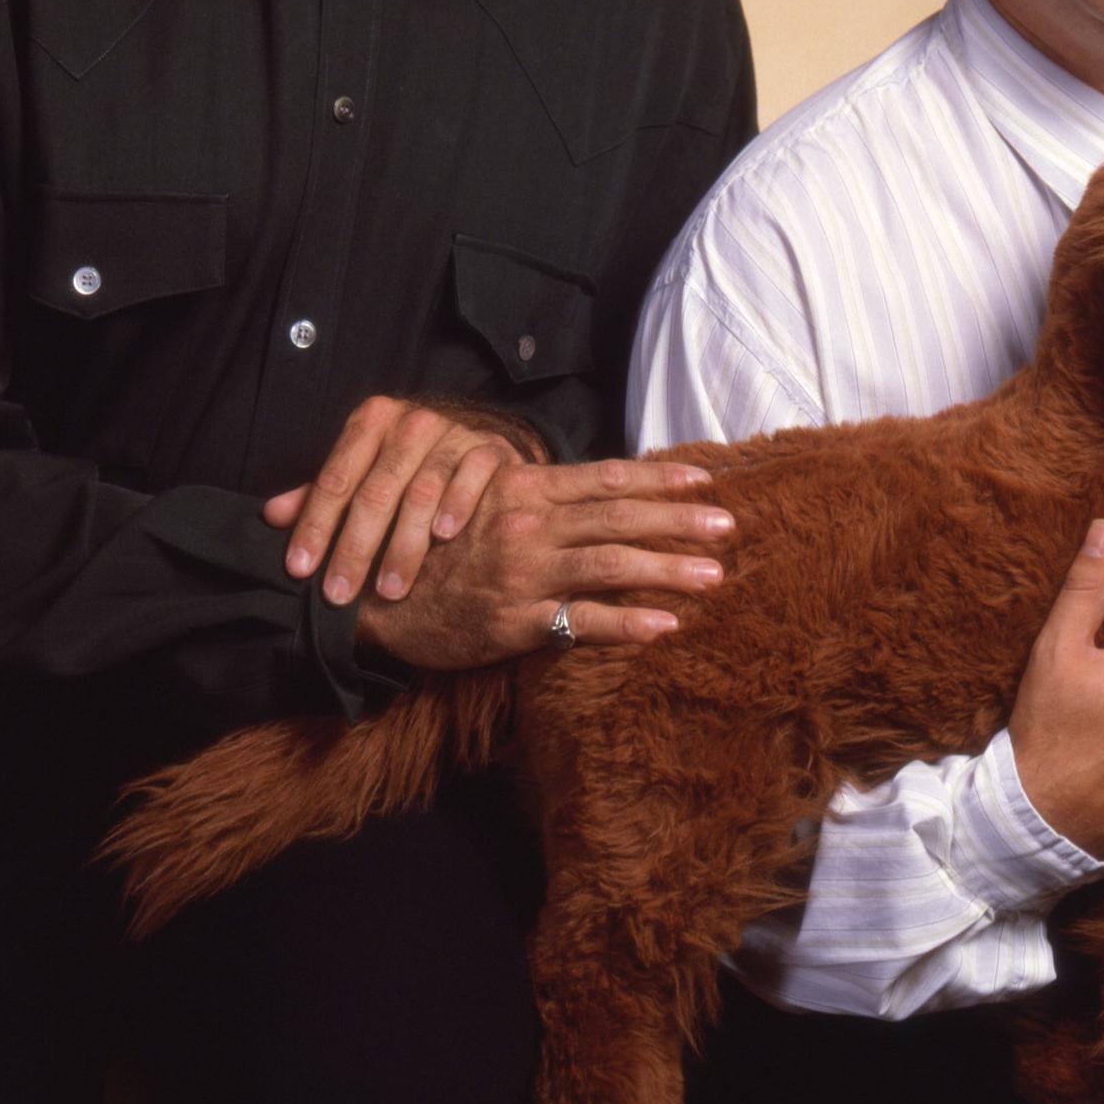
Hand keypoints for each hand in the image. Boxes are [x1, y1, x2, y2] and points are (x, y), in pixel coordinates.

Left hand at [265, 395, 543, 607]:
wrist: (475, 444)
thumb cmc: (407, 464)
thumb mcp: (362, 469)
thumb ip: (321, 493)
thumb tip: (272, 516)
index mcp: (371, 421)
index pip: (335, 479)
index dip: (315, 527)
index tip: (300, 570)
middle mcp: (410, 422)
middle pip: (376, 491)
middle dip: (355, 548)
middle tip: (340, 594)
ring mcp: (452, 433)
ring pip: (421, 492)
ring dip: (404, 545)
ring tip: (390, 589)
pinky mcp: (488, 448)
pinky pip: (471, 477)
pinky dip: (457, 505)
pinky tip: (444, 537)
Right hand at [355, 456, 733, 669]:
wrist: (374, 596)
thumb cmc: (429, 546)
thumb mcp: (478, 503)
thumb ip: (533, 495)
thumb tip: (588, 489)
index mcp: (522, 490)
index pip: (604, 477)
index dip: (657, 476)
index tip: (705, 476)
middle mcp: (528, 525)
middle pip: (619, 518)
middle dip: (679, 521)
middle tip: (729, 524)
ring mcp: (524, 574)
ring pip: (611, 567)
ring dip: (667, 570)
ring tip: (713, 576)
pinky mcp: (514, 622)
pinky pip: (581, 622)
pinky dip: (627, 624)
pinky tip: (666, 627)